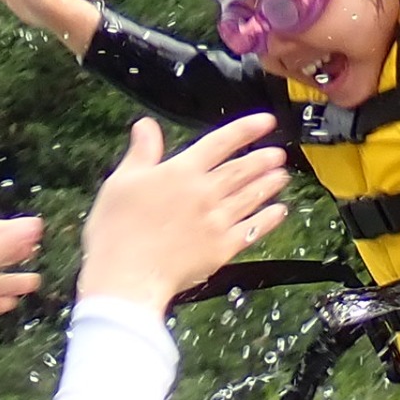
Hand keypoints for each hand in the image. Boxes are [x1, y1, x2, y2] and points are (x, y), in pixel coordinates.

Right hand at [75, 116, 290, 314]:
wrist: (127, 277)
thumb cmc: (117, 232)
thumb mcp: (121, 182)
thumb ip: (141, 153)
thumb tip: (146, 127)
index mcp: (180, 173)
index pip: (220, 143)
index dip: (245, 130)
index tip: (264, 122)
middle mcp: (204, 193)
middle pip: (241, 170)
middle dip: (262, 159)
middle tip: (277, 154)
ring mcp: (216, 222)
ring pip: (250, 197)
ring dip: (268, 185)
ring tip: (282, 176)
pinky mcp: (221, 249)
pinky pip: (252, 230)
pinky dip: (268, 219)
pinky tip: (278, 212)